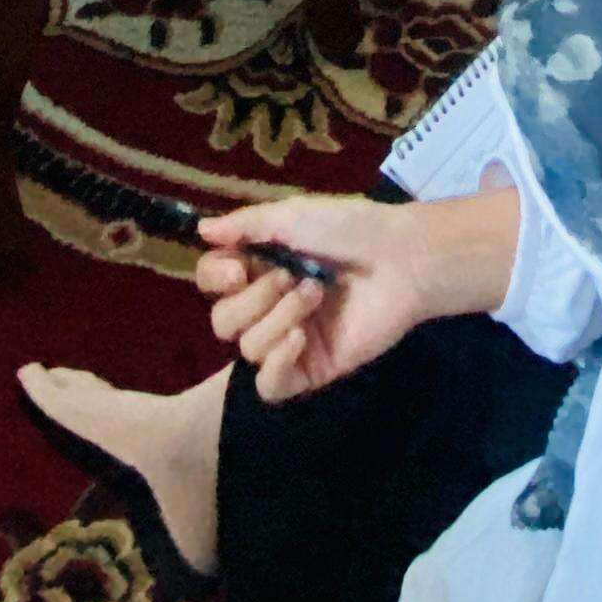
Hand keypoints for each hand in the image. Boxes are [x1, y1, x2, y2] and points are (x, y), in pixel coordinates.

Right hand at [193, 195, 484, 399]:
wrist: (401, 259)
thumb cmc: (350, 228)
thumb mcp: (292, 215)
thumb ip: (244, 225)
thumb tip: (200, 228)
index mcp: (259, 267)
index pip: (210, 283)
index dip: (214, 277)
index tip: (237, 268)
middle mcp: (268, 306)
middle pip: (222, 322)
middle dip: (254, 298)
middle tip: (291, 276)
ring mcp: (288, 341)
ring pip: (247, 349)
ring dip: (279, 317)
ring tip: (316, 295)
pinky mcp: (311, 370)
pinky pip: (270, 386)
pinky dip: (277, 364)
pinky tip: (301, 339)